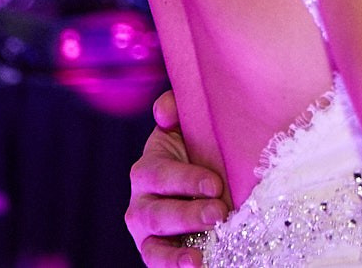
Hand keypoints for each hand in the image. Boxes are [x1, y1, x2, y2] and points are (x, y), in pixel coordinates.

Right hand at [126, 90, 227, 266]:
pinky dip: (172, 265)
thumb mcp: (190, 127)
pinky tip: (196, 265)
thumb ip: (177, 110)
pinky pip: (156, 261)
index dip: (186, 180)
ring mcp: (146, 230)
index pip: (160, 174)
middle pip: (157, 211)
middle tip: (219, 212)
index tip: (216, 185)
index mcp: (150, 168)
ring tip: (199, 255)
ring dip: (177, 249)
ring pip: (154, 240)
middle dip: (188, 213)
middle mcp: (142, 200)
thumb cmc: (201, 150)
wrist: (205, 183)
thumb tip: (165, 111)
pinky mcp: (154, 251)